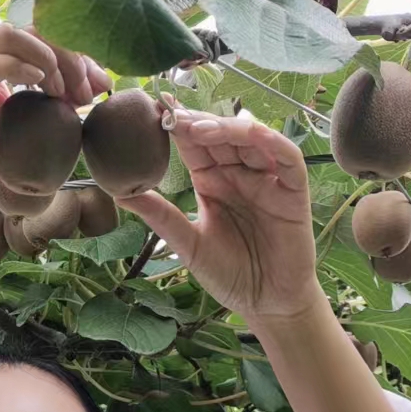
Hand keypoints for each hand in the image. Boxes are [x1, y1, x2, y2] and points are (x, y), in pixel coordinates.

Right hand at [0, 27, 105, 216]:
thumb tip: (87, 92)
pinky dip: (17, 67)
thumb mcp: (16, 124)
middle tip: (86, 91)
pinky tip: (38, 84)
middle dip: (66, 55)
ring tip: (61, 89)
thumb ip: (44, 103)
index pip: (36, 35)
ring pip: (8, 36)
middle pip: (28, 30)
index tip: (97, 84)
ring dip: (45, 58)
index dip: (72, 53)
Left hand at [116, 111, 324, 324]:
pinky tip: (250, 131)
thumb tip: (118, 191)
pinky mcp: (293, 192)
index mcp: (212, 183)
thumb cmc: (230, 273)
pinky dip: (271, 141)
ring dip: (226, 127)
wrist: (265, 304)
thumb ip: (160, 216)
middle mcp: (239, 175)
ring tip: (197, 127)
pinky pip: (287, 158)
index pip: (193, 145)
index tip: (153, 108)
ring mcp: (267, 181)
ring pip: (251, 139)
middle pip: (219, 135)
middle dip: (196, 121)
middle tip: (170, 113)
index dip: (176, 125)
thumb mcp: (188, 243)